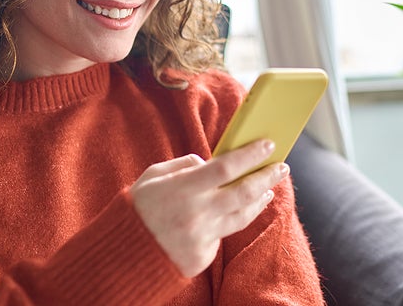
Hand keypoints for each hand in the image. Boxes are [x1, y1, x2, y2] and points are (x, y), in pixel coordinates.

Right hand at [130, 139, 289, 277]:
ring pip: (242, 216)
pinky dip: (230, 221)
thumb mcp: (153, 177)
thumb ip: (184, 166)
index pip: (226, 168)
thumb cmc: (137, 209)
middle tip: (281, 166)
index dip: (250, 155)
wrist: (121, 256)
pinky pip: (223, 235)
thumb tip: (209, 162)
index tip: (267, 144)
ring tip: (268, 189)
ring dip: (259, 200)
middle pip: (244, 192)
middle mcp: (196, 214)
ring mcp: (202, 238)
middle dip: (267, 176)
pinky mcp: (203, 257)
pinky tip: (237, 211)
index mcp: (182, 189)